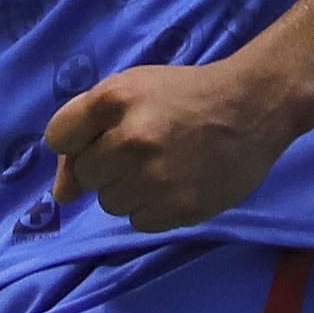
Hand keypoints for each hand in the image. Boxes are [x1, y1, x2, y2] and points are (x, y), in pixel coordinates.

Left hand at [44, 60, 311, 230]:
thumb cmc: (187, 95)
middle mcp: (130, 139)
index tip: (103, 136)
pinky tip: (179, 184)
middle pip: (86, 175)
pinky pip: (139, 221)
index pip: (59, 138)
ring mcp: (154, 177)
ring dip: (131, 189)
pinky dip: (155, 207)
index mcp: (115, 99)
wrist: (254, 107)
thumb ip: (86, 133)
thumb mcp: (133, 91)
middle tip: (145, 149)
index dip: (79, 140)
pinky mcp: (177, 208)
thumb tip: (60, 196)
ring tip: (166, 166)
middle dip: (108, 165)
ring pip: (110, 203)